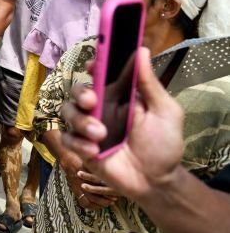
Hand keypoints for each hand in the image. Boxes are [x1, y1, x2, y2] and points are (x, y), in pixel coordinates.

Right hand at [62, 47, 183, 201]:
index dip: (93, 65)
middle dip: (81, 93)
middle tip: (92, 101)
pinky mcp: (81, 147)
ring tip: (100, 135)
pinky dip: (78, 143)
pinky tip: (94, 152)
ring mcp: (88, 127)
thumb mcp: (165, 112)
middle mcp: (100, 107)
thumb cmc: (164, 144)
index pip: (100, 73)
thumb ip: (149, 84)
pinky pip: (67, 137)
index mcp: (119, 95)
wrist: (156, 182)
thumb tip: (142, 50)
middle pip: (78, 90)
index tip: (92, 65)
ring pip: (67, 111)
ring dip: (81, 121)